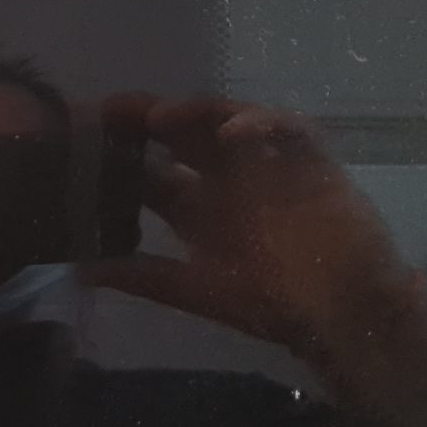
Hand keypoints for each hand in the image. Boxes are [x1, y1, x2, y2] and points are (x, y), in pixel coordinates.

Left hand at [87, 97, 416, 357]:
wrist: (347, 315)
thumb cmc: (277, 305)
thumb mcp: (201, 291)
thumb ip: (146, 277)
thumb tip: (81, 271)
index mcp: (197, 208)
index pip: (149, 172)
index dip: (118, 156)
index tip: (80, 140)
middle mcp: (226, 179)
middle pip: (181, 136)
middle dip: (148, 119)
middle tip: (112, 111)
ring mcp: (266, 165)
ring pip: (225, 122)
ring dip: (196, 114)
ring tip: (163, 116)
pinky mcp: (309, 161)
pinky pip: (286, 130)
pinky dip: (262, 125)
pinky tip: (236, 131)